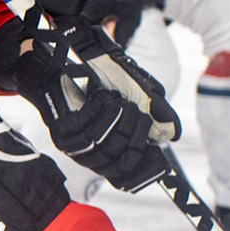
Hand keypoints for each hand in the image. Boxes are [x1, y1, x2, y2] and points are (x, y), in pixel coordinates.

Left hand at [12, 24, 173, 192]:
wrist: (77, 61)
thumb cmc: (111, 80)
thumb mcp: (140, 98)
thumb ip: (154, 118)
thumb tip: (169, 136)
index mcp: (110, 153)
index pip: (125, 170)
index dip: (138, 154)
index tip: (149, 138)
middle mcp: (92, 155)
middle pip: (116, 157)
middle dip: (131, 130)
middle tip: (134, 108)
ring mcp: (74, 146)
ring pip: (100, 144)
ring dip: (115, 119)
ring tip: (118, 100)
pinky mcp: (60, 133)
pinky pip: (85, 130)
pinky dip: (98, 111)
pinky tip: (103, 97)